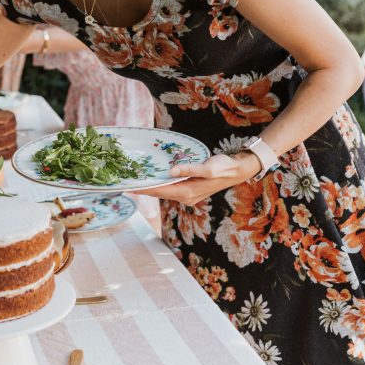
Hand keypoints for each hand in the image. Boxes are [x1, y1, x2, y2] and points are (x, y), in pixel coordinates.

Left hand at [136, 151, 260, 205]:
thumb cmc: (223, 167)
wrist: (237, 170)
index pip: (161, 191)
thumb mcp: (207, 167)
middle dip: (144, 189)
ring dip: (152, 188)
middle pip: (160, 193)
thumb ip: (189, 170)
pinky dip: (161, 185)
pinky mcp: (191, 190)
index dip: (144, 189)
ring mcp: (189, 195)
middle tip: (127, 184)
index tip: (130, 188)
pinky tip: (155, 180)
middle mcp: (186, 196)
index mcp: (188, 191)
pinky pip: (171, 189)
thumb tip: (171, 172)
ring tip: (137, 182)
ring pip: (165, 192)